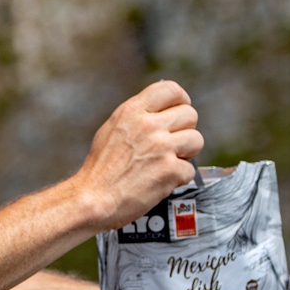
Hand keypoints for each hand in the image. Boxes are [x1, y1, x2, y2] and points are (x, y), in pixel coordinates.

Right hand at [76, 80, 203, 228]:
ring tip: (168, 163)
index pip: (171, 89)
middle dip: (185, 131)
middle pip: (190, 114)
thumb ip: (137, 117)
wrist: (93, 200)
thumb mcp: (112, 129)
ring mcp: (161, 147)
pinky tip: (162, 182)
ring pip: (196, 140)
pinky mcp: (170, 170)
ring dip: (187, 154)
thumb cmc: (100, 169)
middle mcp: (148, 125)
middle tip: (173, 145)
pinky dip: (179, 178)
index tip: (179, 113)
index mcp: (132, 111)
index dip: (181, 101)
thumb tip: (162, 112)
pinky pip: (190, 169)